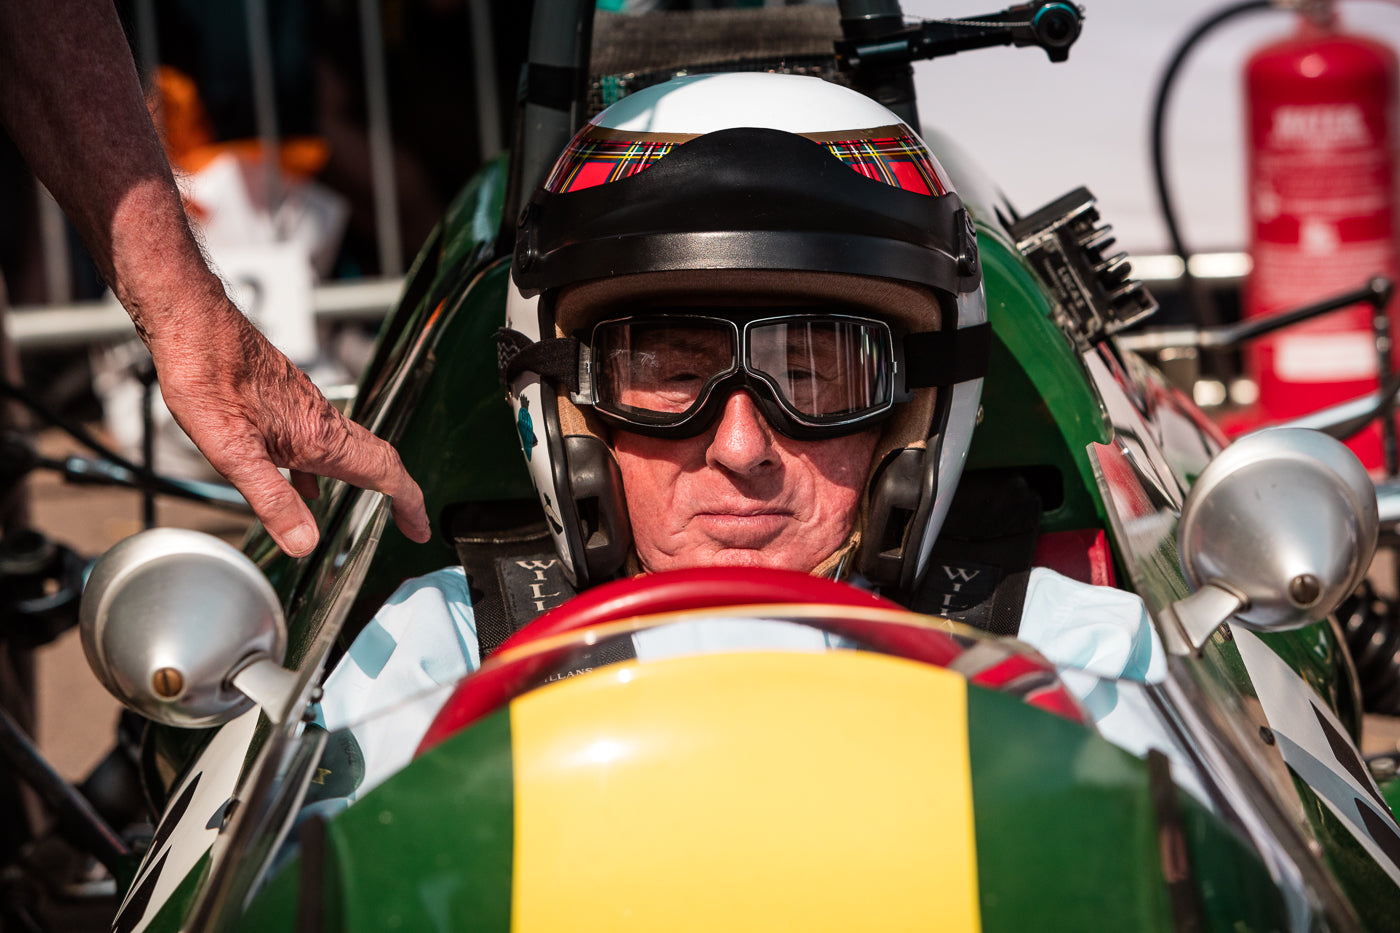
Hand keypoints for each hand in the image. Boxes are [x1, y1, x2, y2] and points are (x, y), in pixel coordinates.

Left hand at [150, 298, 430, 556]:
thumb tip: (304, 543)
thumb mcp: (233, 452)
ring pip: (350, 447)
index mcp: (318, 436)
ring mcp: (305, 406)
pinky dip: (327, 464)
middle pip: (377, 459)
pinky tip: (300, 477)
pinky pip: (320, 437)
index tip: (420, 528)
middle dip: (400, 494)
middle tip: (410, 522)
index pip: (384, 472)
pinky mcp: (285, 398)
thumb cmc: (208, 375)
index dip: (409, 503)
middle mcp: (320, 419)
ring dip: (366, 478)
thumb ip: (272, 500)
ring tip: (365, 504)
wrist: (192, 324)